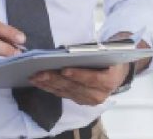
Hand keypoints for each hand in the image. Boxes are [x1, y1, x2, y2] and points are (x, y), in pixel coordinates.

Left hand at [30, 33, 150, 104]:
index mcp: (110, 80)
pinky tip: (39, 82)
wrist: (117, 71)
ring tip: (35, 77)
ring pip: (66, 92)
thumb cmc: (109, 57)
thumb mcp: (105, 51)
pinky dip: (50, 88)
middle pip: (75, 86)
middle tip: (40, 72)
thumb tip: (70, 51)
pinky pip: (63, 94)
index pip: (93, 78)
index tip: (64, 70)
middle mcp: (100, 94)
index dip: (78, 75)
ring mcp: (89, 99)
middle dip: (55, 79)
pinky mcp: (80, 101)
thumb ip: (91, 52)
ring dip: (48, 84)